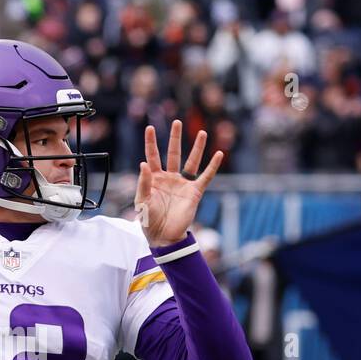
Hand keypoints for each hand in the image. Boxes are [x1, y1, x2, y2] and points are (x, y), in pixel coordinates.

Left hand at [135, 120, 223, 247]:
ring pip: (191, 161)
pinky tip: (219, 154)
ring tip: (202, 133)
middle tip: (177, 122)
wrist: (163, 237)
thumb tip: (143, 163)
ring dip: (197, 147)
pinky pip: (205, 177)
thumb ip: (143, 182)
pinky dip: (212, 166)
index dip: (151, 142)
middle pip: (173, 153)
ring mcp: (182, 184)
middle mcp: (169, 178)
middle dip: (175, 138)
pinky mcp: (194, 192)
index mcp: (154, 178)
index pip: (152, 156)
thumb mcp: (141, 201)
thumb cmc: (149, 220)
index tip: (150, 127)